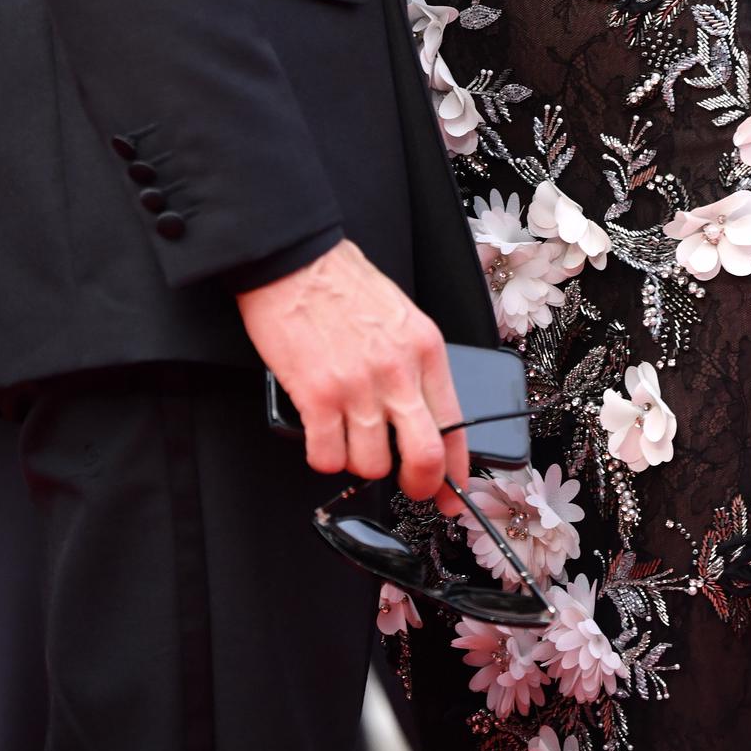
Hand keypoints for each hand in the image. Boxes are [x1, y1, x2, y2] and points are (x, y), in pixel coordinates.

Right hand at [237, 239, 467, 507]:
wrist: (294, 259)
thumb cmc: (342, 282)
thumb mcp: (400, 316)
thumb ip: (414, 364)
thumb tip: (421, 413)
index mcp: (425, 349)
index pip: (455, 425)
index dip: (455, 470)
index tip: (450, 491)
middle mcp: (397, 371)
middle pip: (424, 456)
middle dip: (418, 484)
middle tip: (408, 486)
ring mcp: (358, 387)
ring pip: (371, 464)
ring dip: (359, 462)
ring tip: (348, 439)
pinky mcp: (318, 396)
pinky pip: (327, 457)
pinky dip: (324, 457)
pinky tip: (320, 437)